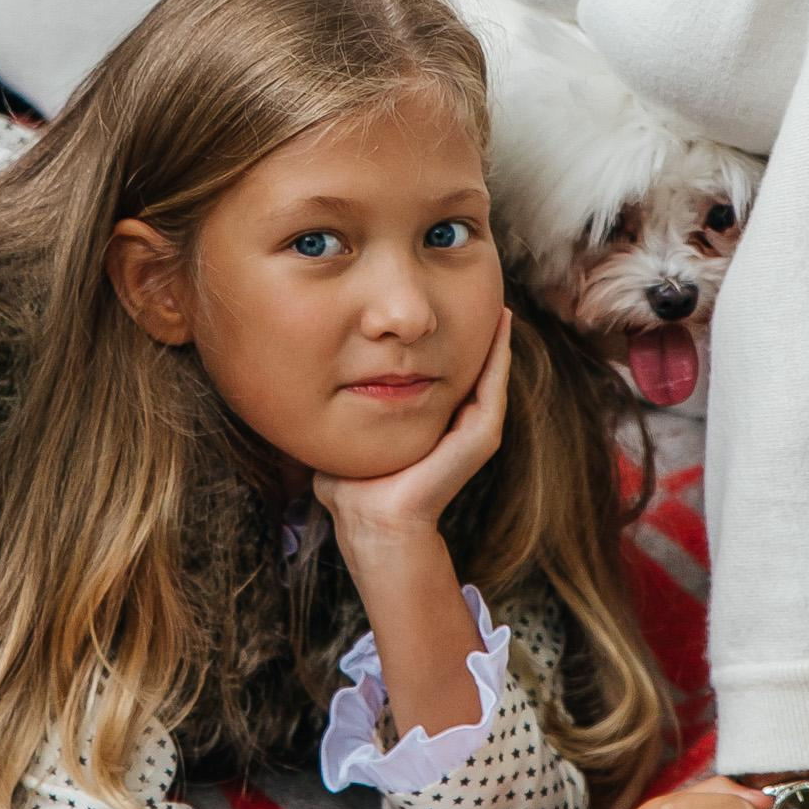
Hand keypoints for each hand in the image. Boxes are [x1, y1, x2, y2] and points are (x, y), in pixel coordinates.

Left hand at [312, 310, 511, 554]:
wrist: (370, 522)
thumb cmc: (352, 485)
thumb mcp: (350, 428)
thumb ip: (340, 406)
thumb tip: (308, 382)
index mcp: (431, 421)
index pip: (441, 368)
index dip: (443, 337)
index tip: (439, 302)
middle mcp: (457, 423)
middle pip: (470, 364)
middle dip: (472, 327)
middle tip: (476, 285)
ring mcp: (473, 431)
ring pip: (489, 369)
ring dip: (494, 334)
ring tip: (496, 295)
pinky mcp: (480, 437)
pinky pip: (493, 386)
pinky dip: (499, 354)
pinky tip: (499, 323)